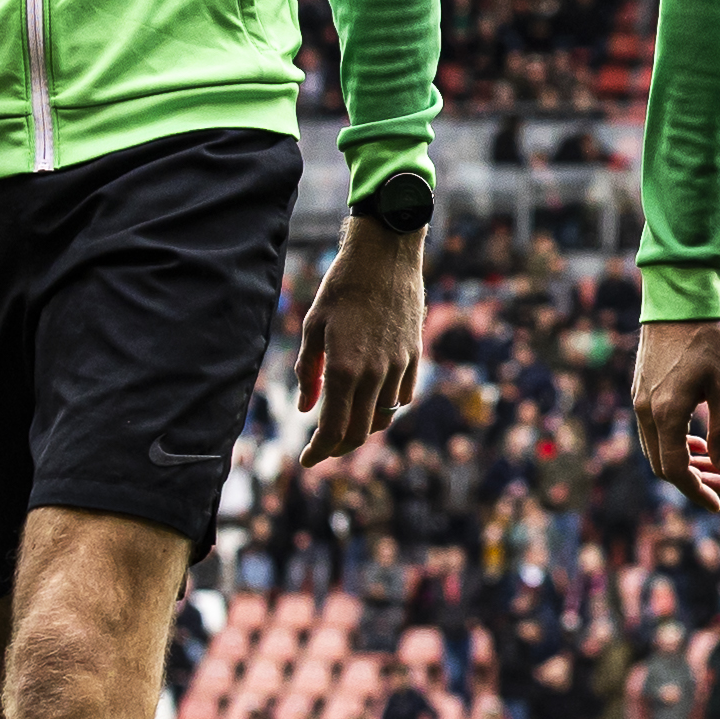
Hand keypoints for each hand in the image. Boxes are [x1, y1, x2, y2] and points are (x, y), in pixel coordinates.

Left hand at [292, 217, 426, 466]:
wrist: (386, 258)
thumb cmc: (341, 288)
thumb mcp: (313, 327)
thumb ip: (308, 372)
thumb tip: (305, 408)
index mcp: (343, 369)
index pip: (332, 429)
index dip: (319, 451)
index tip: (307, 460)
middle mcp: (374, 374)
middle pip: (359, 432)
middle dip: (339, 447)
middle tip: (323, 448)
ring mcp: (398, 367)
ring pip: (383, 418)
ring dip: (363, 429)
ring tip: (346, 428)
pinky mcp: (414, 356)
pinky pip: (401, 397)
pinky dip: (385, 408)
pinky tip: (372, 404)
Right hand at [632, 317, 719, 510]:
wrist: (678, 302)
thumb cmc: (708, 341)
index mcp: (666, 413)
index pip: (676, 470)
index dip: (696, 491)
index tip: (718, 502)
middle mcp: (645, 411)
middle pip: (663, 465)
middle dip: (694, 481)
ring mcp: (639, 401)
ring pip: (657, 449)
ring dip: (685, 463)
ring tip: (715, 464)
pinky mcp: (640, 391)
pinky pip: (654, 431)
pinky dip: (675, 443)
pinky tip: (698, 441)